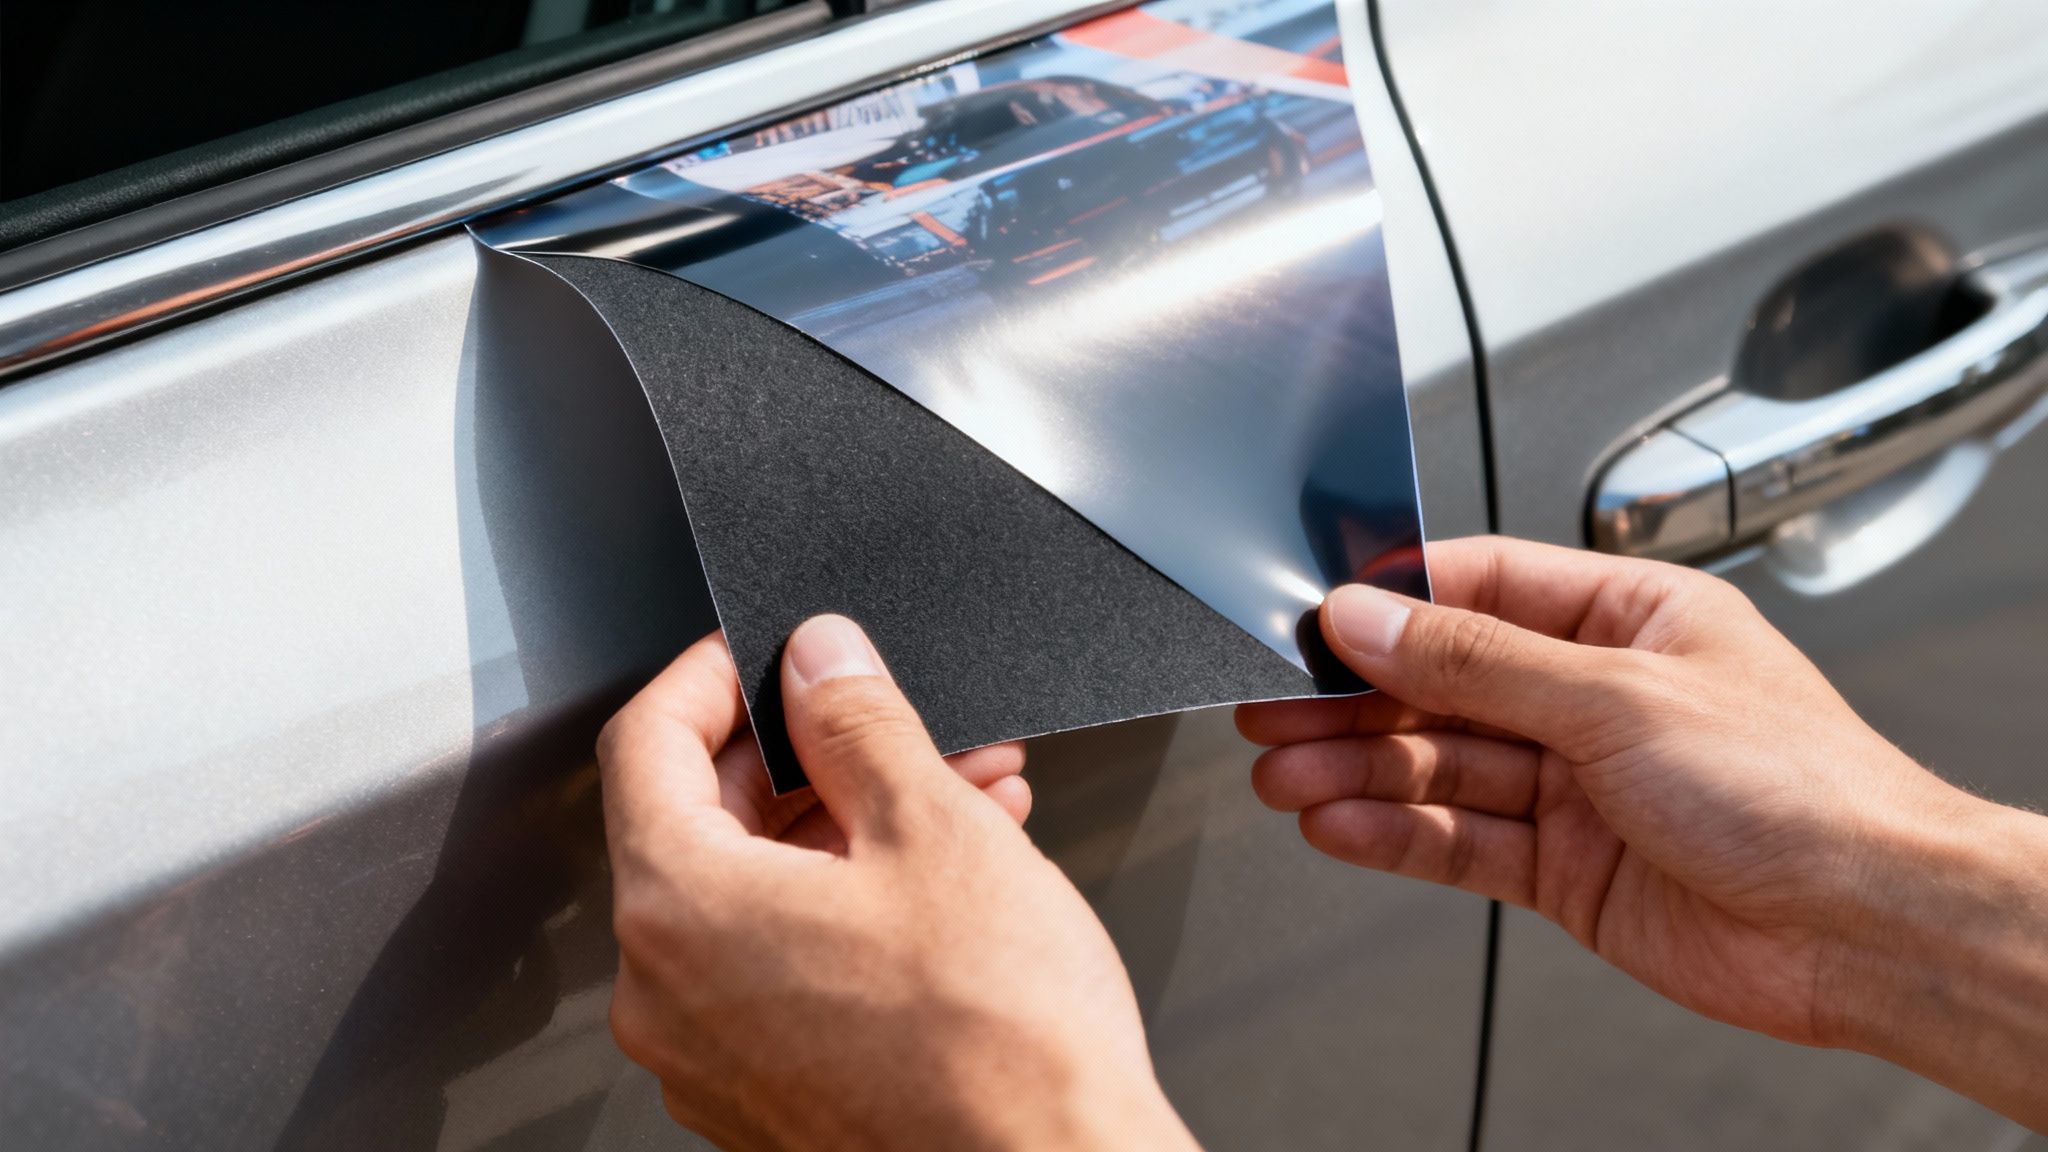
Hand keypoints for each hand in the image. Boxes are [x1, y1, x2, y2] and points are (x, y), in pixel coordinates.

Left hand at [598, 618, 1195, 1151]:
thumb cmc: (1001, 1043)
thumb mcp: (934, 827)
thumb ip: (857, 721)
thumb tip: (818, 660)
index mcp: (680, 911)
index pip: (644, 743)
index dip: (712, 675)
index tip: (768, 653)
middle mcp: (667, 995)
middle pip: (701, 821)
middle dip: (812, 757)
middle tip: (893, 721)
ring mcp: (710, 1058)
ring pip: (755, 896)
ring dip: (848, 827)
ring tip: (960, 795)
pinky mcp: (764, 1096)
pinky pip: (780, 966)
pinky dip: (846, 906)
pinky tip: (945, 880)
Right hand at [1237, 537, 2047, 1128]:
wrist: (1867, 927)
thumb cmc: (1803, 791)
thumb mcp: (1618, 697)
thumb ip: (1479, 662)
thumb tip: (1374, 619)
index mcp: (1629, 617)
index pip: (1480, 589)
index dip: (1391, 606)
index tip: (1313, 622)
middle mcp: (1597, 696)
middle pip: (1445, 684)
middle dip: (1356, 700)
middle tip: (1272, 709)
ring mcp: (1578, 784)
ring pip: (1441, 766)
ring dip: (1359, 770)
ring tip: (1283, 774)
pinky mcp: (1564, 867)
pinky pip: (1458, 840)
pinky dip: (1394, 835)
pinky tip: (1339, 825)